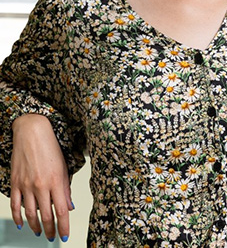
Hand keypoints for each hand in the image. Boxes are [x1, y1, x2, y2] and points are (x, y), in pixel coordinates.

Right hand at [11, 114, 73, 241]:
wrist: (32, 132)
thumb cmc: (50, 146)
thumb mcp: (63, 166)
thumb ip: (65, 188)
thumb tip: (69, 206)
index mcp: (56, 180)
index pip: (61, 211)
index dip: (64, 226)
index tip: (65, 235)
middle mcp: (41, 185)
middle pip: (46, 215)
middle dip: (50, 230)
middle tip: (52, 237)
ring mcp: (26, 185)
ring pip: (30, 214)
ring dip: (36, 226)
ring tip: (39, 232)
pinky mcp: (15, 182)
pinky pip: (15, 205)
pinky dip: (18, 218)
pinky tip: (22, 224)